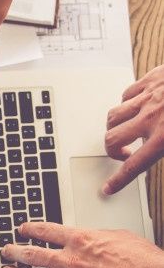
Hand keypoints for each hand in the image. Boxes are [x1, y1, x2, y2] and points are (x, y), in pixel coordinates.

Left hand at [0, 222, 163, 267]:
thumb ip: (98, 236)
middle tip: (7, 252)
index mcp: (82, 240)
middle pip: (34, 255)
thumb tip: (92, 237)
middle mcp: (73, 261)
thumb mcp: (119, 236)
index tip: (22, 230)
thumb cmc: (144, 260)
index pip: (47, 231)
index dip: (30, 230)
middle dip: (16, 252)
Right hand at [104, 65, 163, 194]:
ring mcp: (148, 98)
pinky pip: (127, 94)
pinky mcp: (150, 81)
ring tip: (126, 130)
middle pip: (113, 139)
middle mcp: (152, 118)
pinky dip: (126, 103)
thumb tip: (162, 154)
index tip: (109, 187)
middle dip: (112, 150)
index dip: (119, 180)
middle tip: (122, 153)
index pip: (134, 165)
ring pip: (114, 116)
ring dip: (115, 127)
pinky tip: (136, 106)